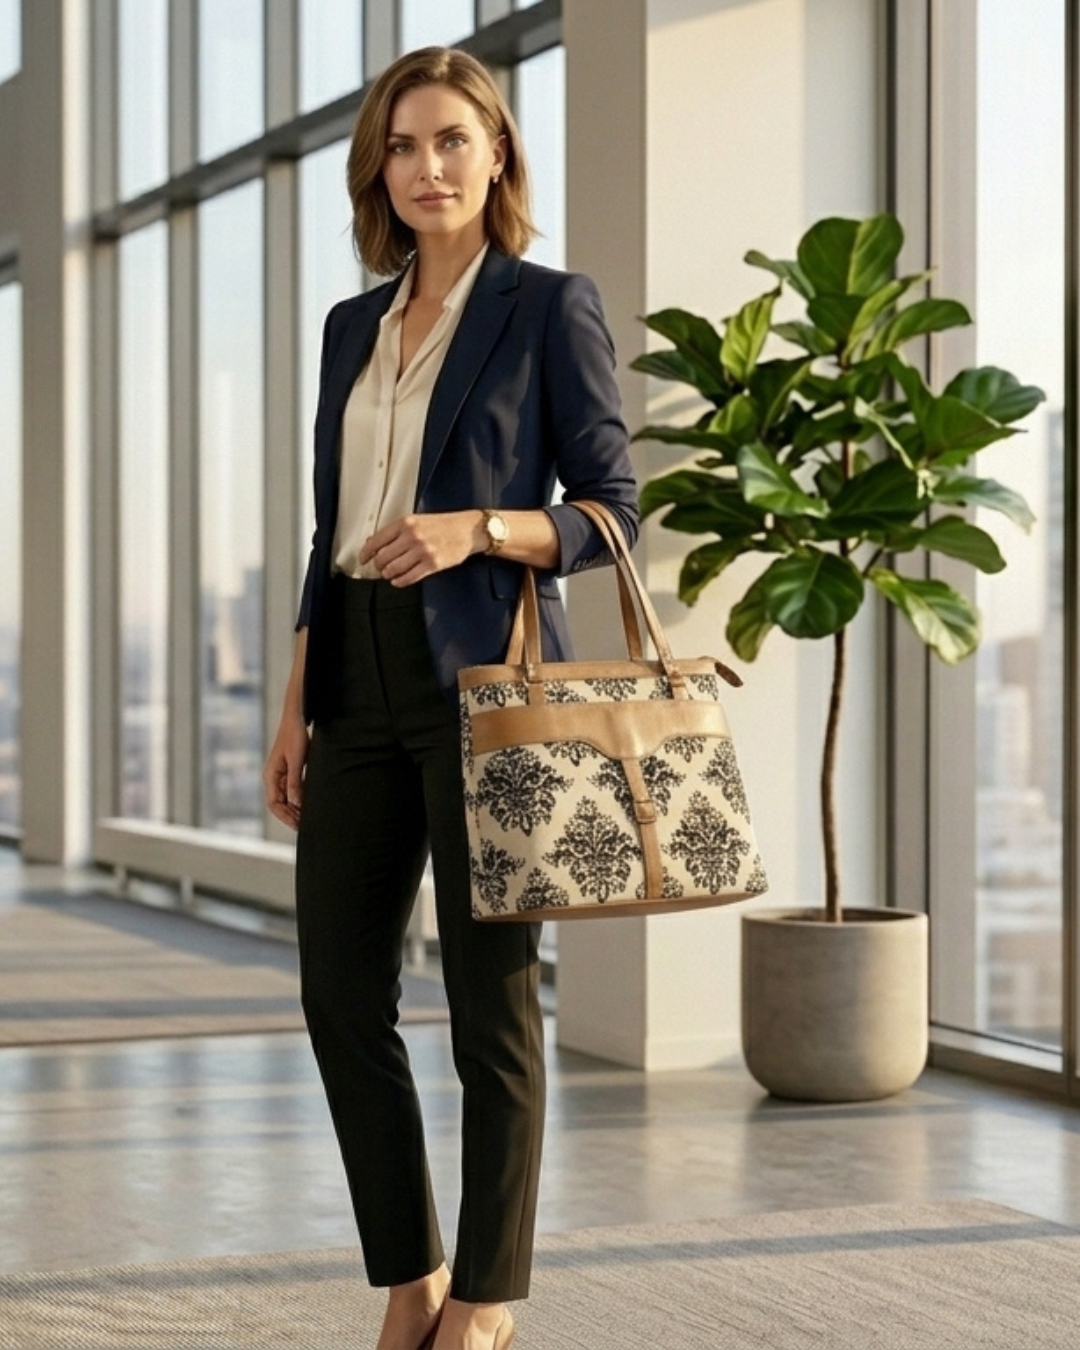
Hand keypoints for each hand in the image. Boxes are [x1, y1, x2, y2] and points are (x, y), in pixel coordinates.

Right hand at [263, 714, 309, 830]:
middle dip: (292, 816)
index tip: (299, 825)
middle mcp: (274, 777)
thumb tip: (295, 803)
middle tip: (307, 825)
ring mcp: (281, 774)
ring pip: (287, 798)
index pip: (274, 804)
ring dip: (297, 808)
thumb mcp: (296, 760)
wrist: (297, 717)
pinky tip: (310, 804)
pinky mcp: (291, 770)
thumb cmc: (294, 735)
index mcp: (270, 776)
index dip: (286, 817)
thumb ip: (295, 782)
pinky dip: (300, 798)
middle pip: (280, 804)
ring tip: (309, 818)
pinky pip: (293, 789)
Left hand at [359, 511, 481, 585]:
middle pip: (382, 558)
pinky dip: (399, 582)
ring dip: (388, 575)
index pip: (376, 540)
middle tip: (380, 568)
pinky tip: (398, 580)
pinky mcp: (432, 564)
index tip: (363, 559)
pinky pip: (408, 578)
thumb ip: (396, 531)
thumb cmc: (443, 525)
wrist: (468, 530)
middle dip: (378, 566)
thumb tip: (373, 542)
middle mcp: (412, 536)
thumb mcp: (417, 520)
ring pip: (393, 569)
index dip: (366, 553)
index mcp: (405, 523)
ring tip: (390, 574)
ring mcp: (422, 551)